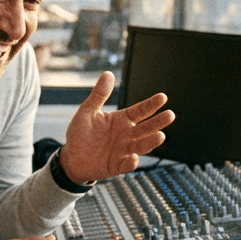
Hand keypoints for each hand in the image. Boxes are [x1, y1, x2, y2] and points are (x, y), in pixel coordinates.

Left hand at [60, 71, 174, 182]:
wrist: (70, 157)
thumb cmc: (80, 133)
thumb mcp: (87, 111)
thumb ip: (99, 95)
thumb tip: (108, 74)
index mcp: (122, 120)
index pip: (140, 111)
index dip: (151, 104)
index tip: (163, 97)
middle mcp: (127, 135)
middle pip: (146, 128)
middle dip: (158, 122)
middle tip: (170, 115)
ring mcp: (123, 151)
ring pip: (141, 146)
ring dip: (151, 142)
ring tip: (160, 136)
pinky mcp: (116, 166)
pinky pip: (126, 165)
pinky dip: (131, 162)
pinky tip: (134, 158)